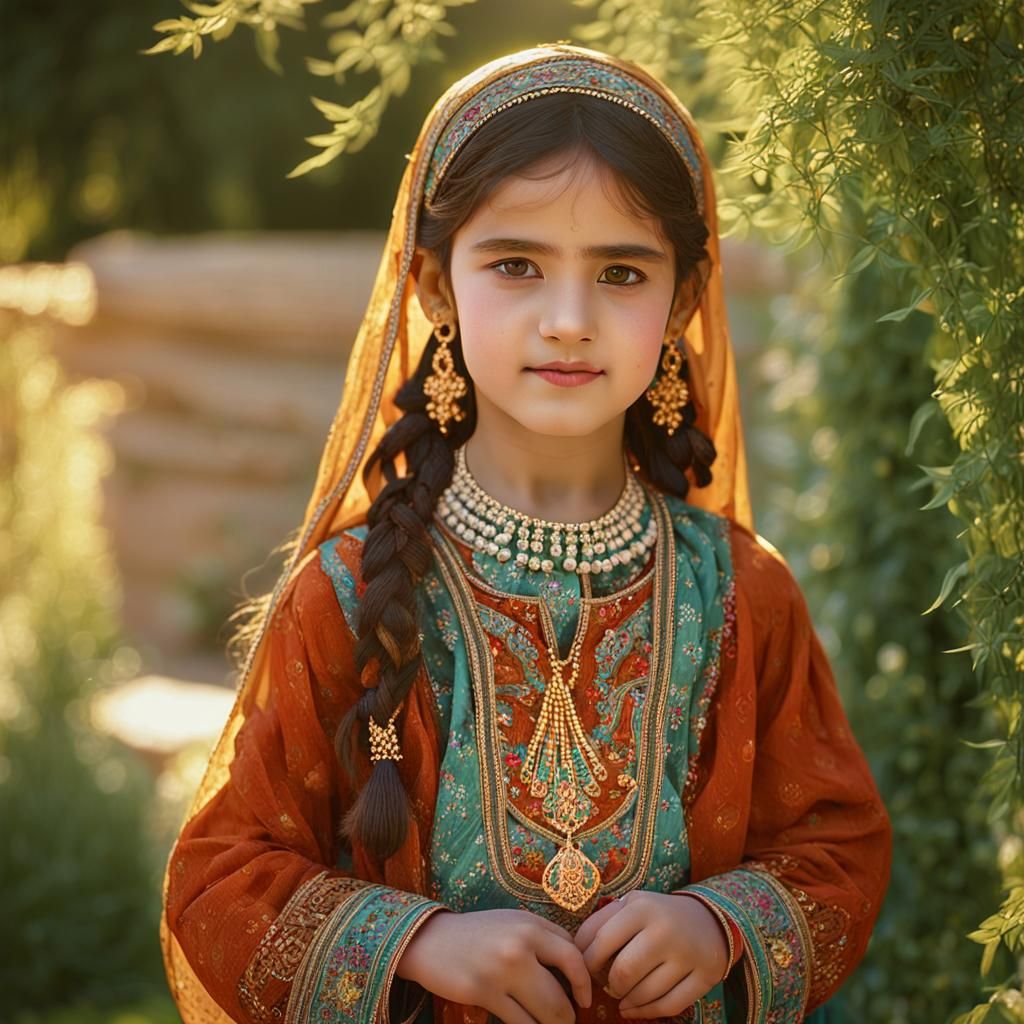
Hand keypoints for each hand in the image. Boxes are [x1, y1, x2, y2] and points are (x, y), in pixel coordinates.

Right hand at [397, 907, 591, 1023]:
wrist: (432, 939)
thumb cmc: (479, 933)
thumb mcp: (513, 923)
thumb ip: (544, 938)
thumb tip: (577, 968)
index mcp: (531, 925)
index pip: (573, 956)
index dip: (584, 982)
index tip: (584, 998)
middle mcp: (520, 945)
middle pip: (562, 994)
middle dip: (569, 1016)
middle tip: (567, 1022)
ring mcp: (501, 971)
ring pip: (545, 1013)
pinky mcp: (483, 993)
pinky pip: (520, 1023)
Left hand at [573, 891, 727, 1018]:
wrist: (708, 919)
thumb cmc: (657, 914)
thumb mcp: (631, 905)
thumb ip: (602, 922)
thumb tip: (575, 953)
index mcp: (641, 907)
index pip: (601, 942)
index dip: (587, 962)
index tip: (586, 969)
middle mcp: (664, 930)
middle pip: (623, 972)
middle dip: (609, 985)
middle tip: (607, 985)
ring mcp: (687, 955)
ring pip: (645, 993)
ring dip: (626, 1000)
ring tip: (620, 995)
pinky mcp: (705, 977)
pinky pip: (669, 1006)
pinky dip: (646, 1012)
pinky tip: (633, 1008)